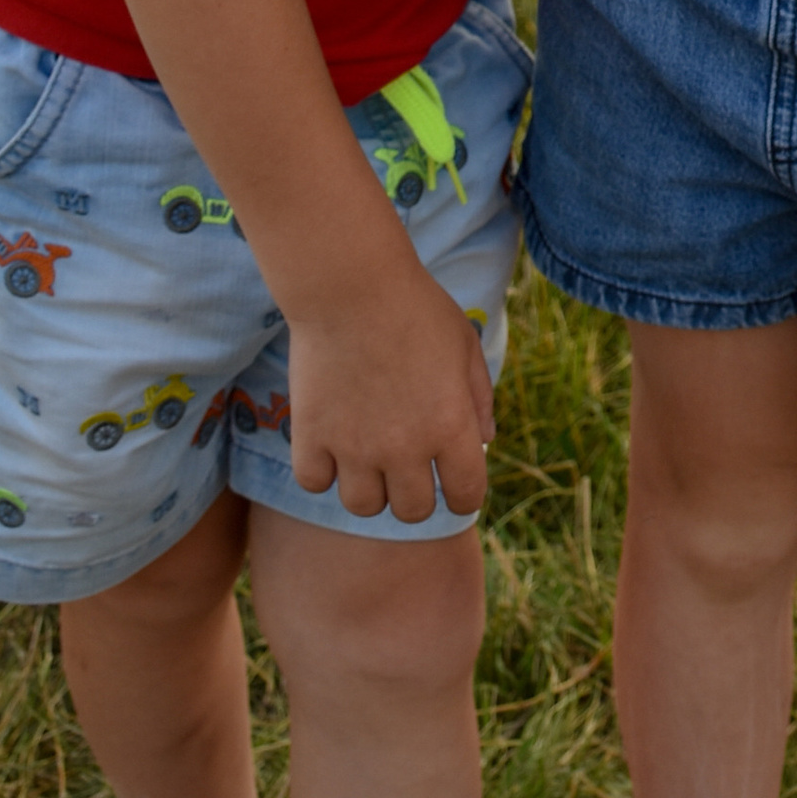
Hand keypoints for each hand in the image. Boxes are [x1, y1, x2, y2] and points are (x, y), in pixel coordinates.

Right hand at [286, 258, 493, 521]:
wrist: (351, 285)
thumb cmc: (415, 308)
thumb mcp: (465, 345)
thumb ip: (479, 397)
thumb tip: (485, 441)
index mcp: (452, 427)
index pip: (466, 498)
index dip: (462, 495)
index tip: (453, 484)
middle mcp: (406, 448)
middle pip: (412, 512)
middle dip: (415, 494)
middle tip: (407, 467)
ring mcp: (355, 447)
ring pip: (363, 506)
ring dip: (369, 488)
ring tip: (366, 458)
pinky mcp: (311, 436)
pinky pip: (314, 483)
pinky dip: (322, 471)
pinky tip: (329, 445)